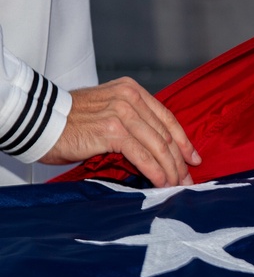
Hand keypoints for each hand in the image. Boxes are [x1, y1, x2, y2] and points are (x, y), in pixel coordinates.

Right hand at [40, 77, 200, 186]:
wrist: (38, 122)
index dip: (183, 140)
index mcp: (131, 90)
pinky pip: (142, 156)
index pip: (166, 118)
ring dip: (170, 169)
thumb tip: (156, 149)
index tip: (193, 158)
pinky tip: (161, 184)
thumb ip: (131, 122)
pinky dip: (155, 172)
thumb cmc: (69, 122)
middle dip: (179, 161)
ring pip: (158, 146)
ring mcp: (122, 113)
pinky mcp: (113, 131)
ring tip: (176, 185)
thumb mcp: (107, 112)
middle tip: (187, 179)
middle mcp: (129, 98)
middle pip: (165, 134)